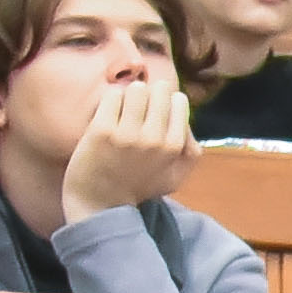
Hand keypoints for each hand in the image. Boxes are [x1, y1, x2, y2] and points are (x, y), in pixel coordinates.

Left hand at [58, 77, 196, 221]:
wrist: (99, 203)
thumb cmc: (137, 187)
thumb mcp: (175, 177)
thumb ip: (191, 152)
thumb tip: (186, 122)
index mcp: (174, 147)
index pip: (178, 100)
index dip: (167, 102)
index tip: (156, 113)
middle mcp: (154, 138)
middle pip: (159, 90)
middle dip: (149, 95)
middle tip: (138, 109)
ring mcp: (127, 134)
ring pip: (135, 89)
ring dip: (129, 95)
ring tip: (123, 110)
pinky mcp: (101, 130)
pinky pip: (112, 96)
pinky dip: (111, 102)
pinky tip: (108, 115)